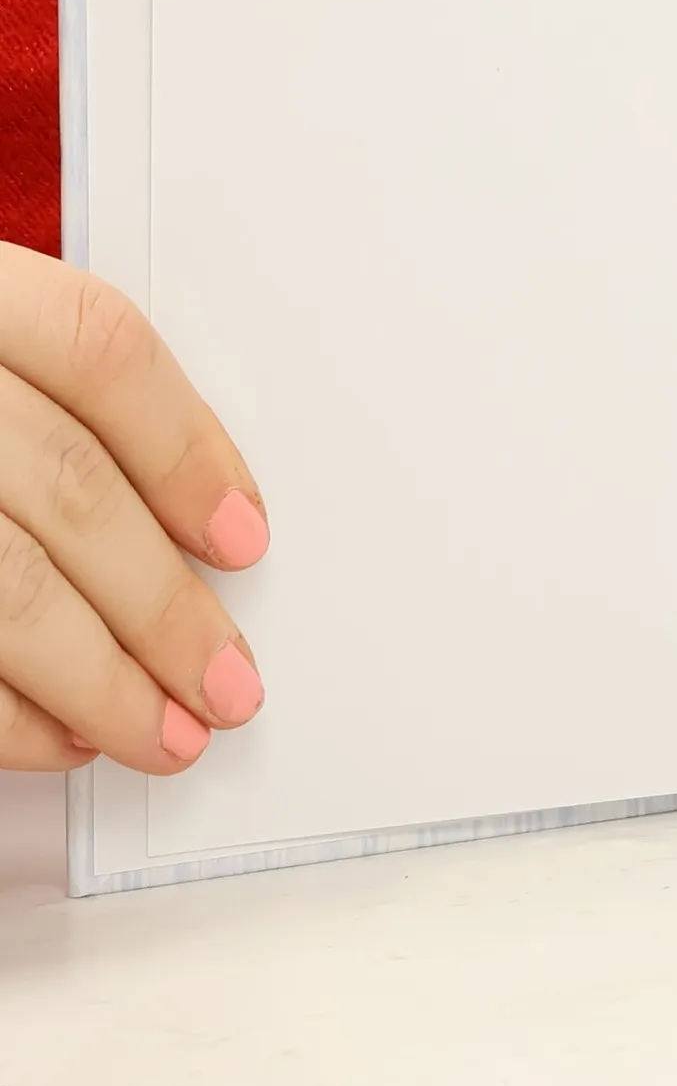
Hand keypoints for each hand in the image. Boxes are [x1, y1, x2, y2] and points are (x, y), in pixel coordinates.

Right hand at [0, 243, 267, 771]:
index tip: (244, 538)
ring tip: (164, 733)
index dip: (185, 448)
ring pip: (6, 583)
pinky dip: (8, 716)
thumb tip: (200, 524)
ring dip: (98, 679)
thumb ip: (60, 409)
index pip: (98, 348)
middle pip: (67, 485)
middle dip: (163, 606)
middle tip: (228, 685)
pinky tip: (61, 736)